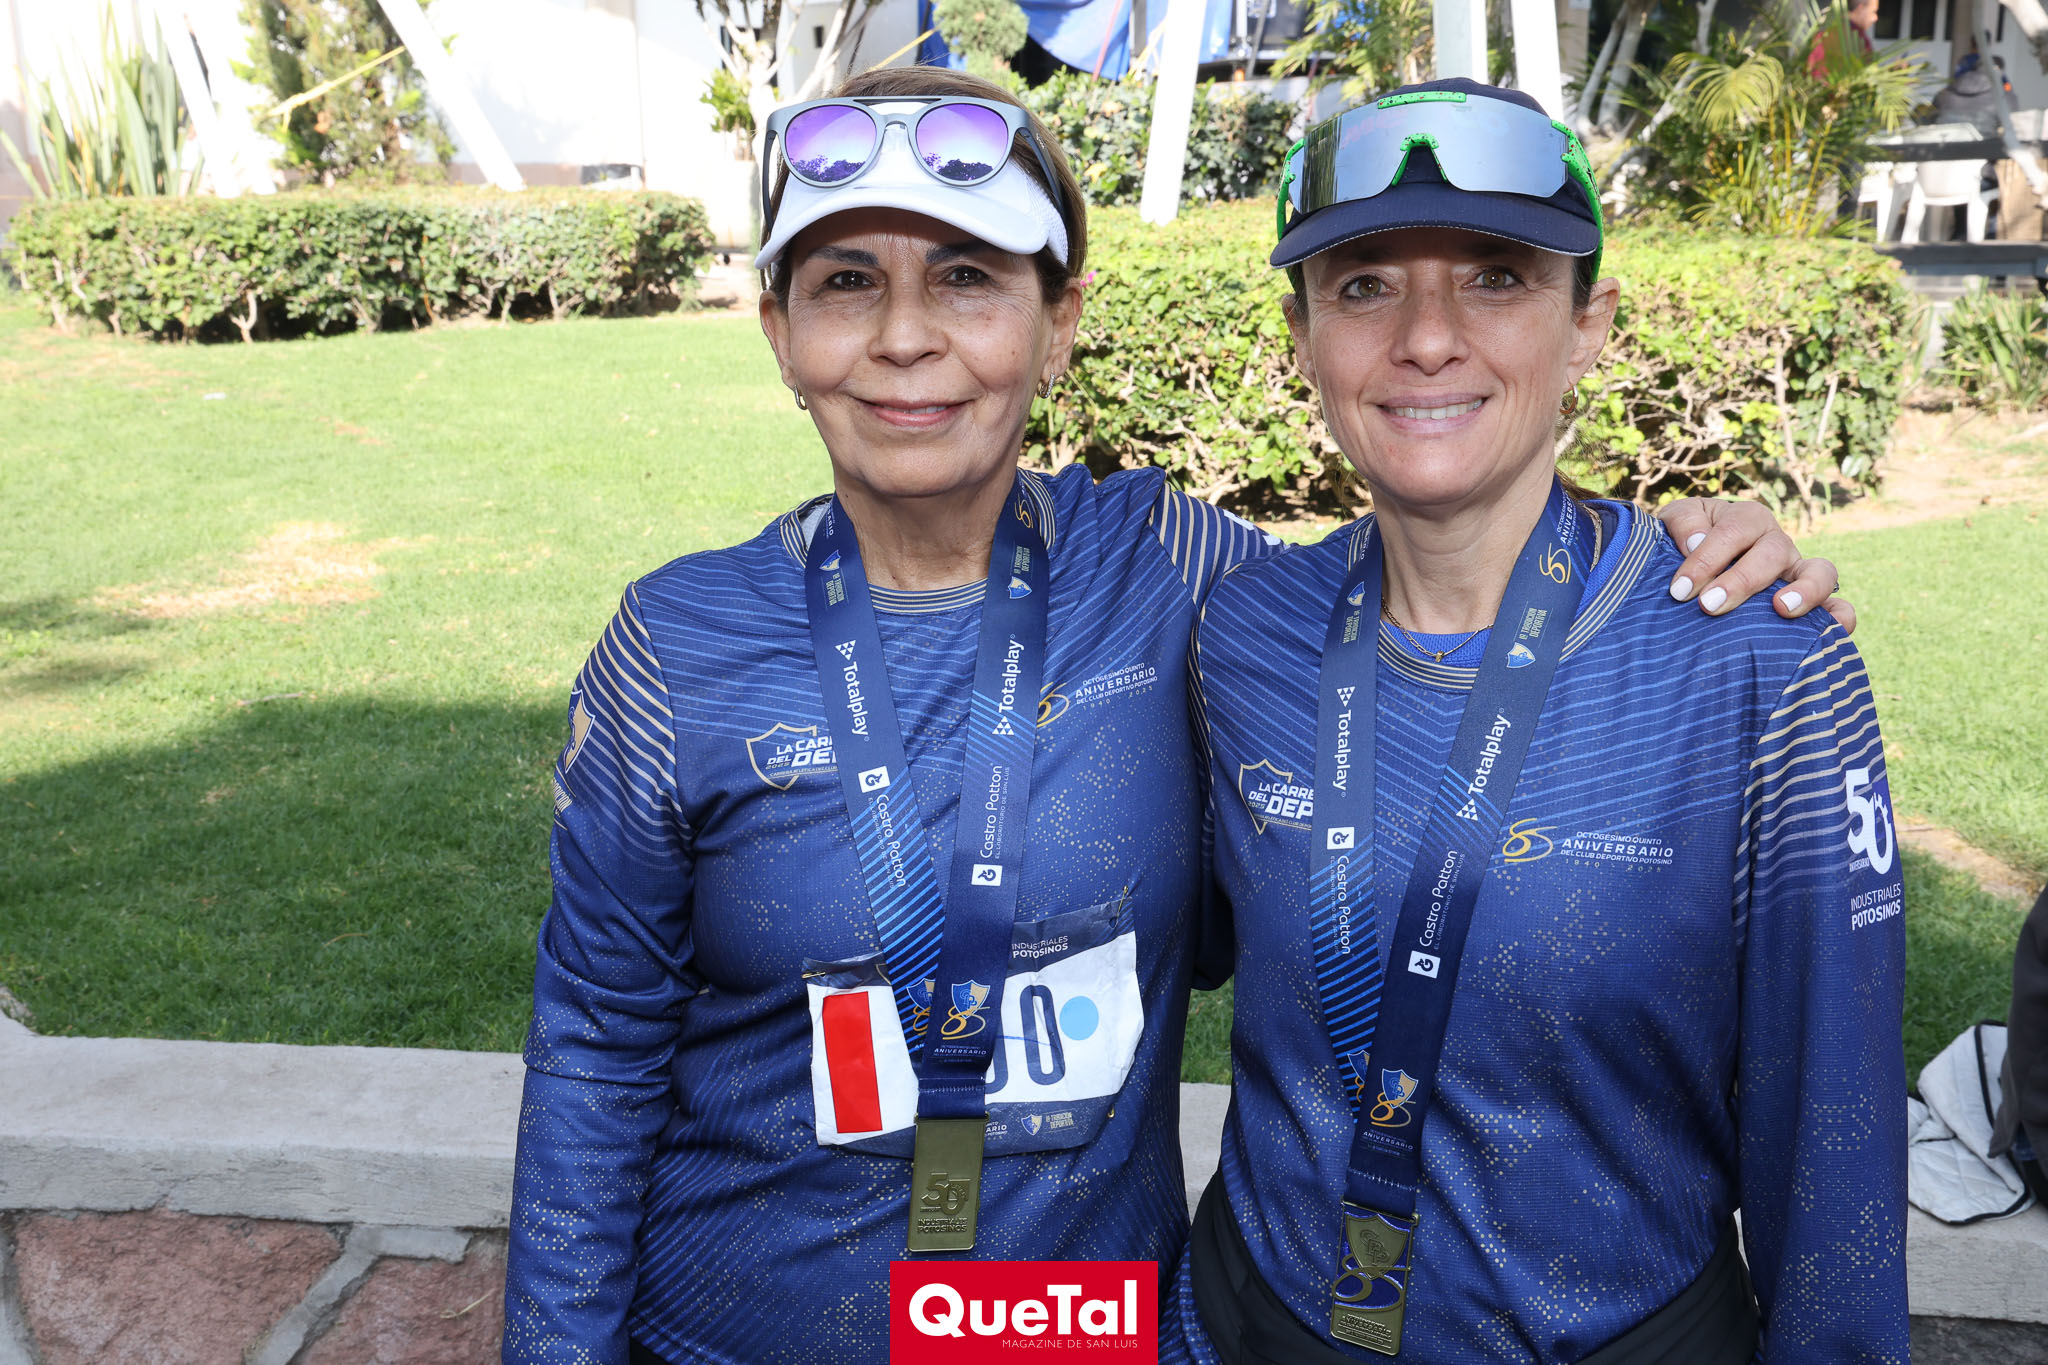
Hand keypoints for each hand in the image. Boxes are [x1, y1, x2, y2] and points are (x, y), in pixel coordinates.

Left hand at [1654, 498, 1854, 634]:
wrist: (1689, 565)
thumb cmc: (1684, 542)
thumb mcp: (1675, 521)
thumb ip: (1684, 523)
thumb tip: (1696, 542)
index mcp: (1746, 519)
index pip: (1732, 533)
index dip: (1706, 560)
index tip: (1680, 589)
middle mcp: (1777, 543)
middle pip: (1771, 553)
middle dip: (1741, 580)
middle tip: (1709, 606)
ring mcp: (1797, 572)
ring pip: (1819, 572)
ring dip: (1805, 590)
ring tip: (1781, 609)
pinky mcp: (1810, 601)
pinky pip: (1837, 606)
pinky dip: (1840, 616)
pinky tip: (1835, 631)